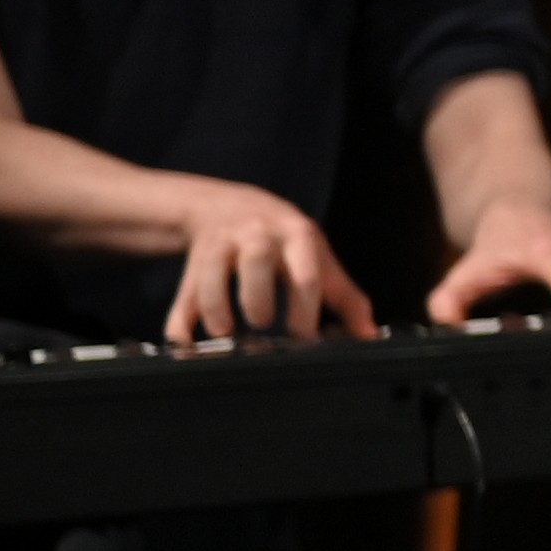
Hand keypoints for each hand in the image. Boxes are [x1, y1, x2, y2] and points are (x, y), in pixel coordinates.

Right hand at [165, 181, 376, 344]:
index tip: (306, 339)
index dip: (306, 309)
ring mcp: (220, 248)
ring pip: (211, 274)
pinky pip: (182, 296)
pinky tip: (188, 344)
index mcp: (296, 235)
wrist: (227, 206)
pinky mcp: (192, 267)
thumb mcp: (316, 256)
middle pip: (257, 260)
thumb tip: (369, 335)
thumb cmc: (283, 240)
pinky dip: (180, 323)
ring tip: (226, 333)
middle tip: (264, 324)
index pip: (306, 272)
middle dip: (258, 296)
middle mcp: (256, 237)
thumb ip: (344, 296)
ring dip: (216, 307)